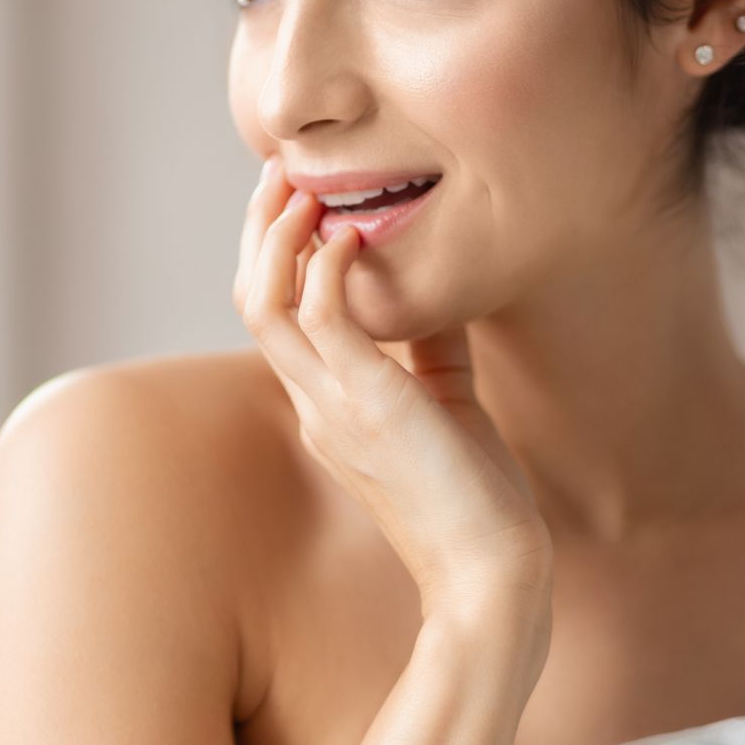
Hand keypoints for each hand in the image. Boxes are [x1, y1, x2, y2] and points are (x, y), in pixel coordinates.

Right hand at [234, 154, 553, 614]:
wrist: (492, 571)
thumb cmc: (477, 498)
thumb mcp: (447, 402)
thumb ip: (432, 348)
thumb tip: (437, 290)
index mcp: (324, 405)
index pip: (274, 314)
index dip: (275, 251)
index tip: (300, 198)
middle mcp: (313, 403)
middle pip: (252, 298)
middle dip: (260, 229)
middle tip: (283, 173)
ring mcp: (332, 406)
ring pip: (264, 303)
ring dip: (277, 236)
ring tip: (303, 189)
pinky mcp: (369, 404)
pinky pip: (319, 319)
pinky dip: (323, 268)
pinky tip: (350, 236)